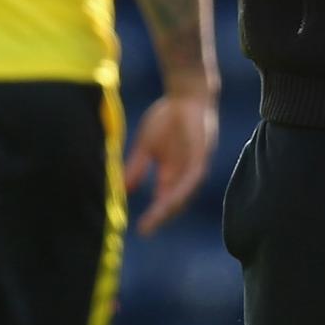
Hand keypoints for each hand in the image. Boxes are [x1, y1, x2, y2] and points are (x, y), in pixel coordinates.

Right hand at [124, 88, 217, 234]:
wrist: (185, 94)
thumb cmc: (167, 117)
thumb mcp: (146, 146)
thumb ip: (136, 167)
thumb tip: (122, 190)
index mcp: (172, 173)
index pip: (164, 200)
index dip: (153, 215)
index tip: (139, 229)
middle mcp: (185, 174)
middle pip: (175, 202)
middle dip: (161, 217)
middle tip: (146, 231)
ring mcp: (195, 166)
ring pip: (185, 194)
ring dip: (171, 207)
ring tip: (157, 218)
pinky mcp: (202, 156)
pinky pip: (193, 178)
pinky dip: (183, 189)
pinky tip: (171, 198)